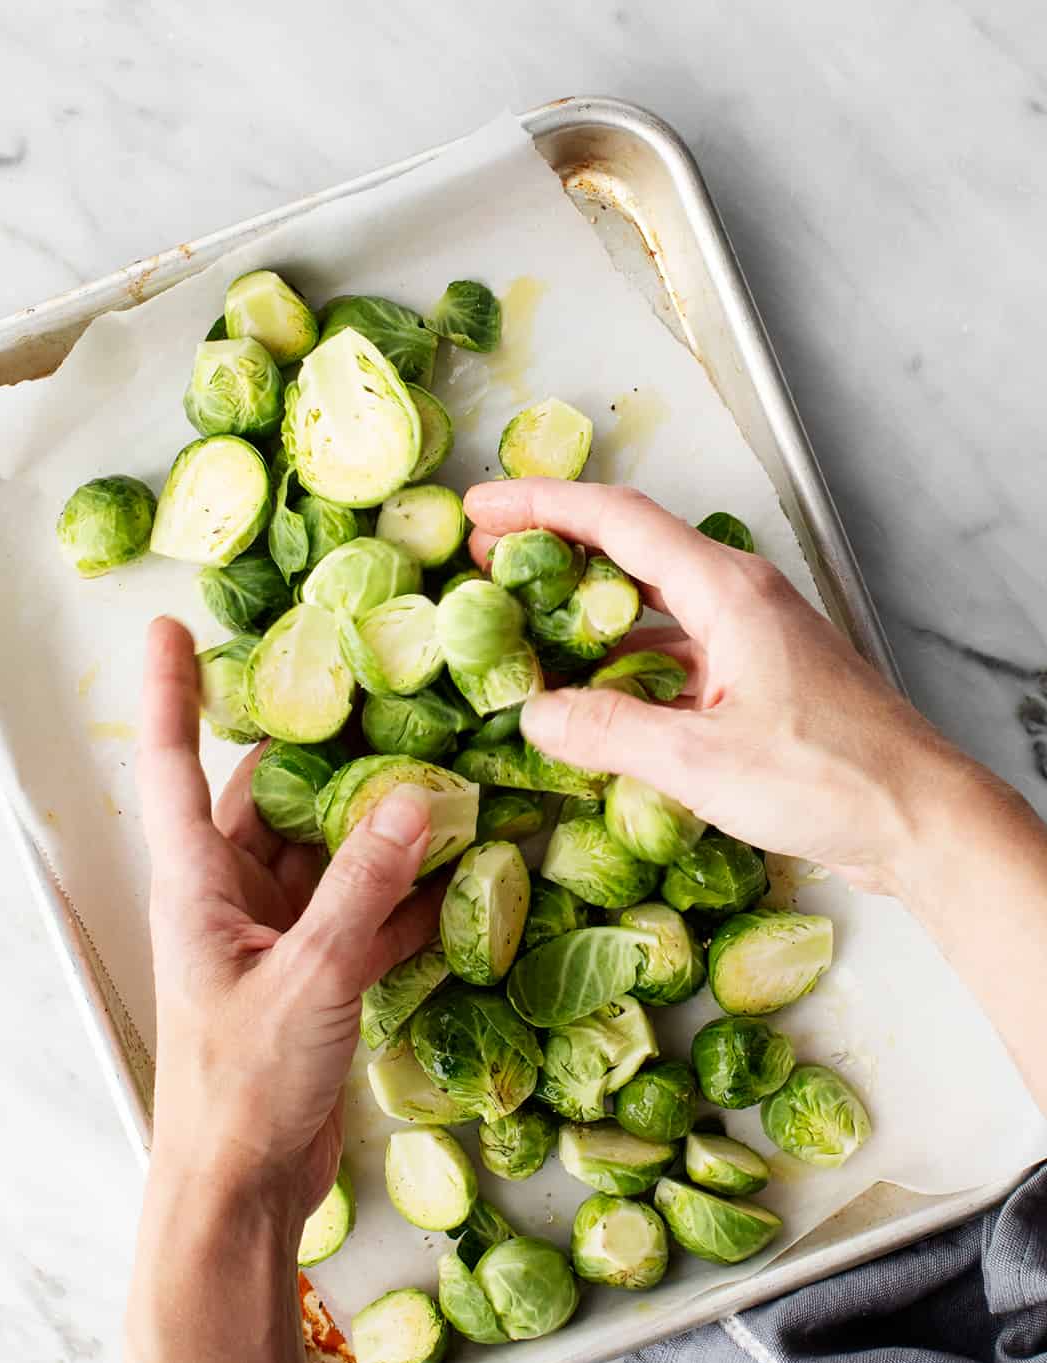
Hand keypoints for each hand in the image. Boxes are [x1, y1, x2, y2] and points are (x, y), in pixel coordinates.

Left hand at [137, 618, 436, 1221]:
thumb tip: (410, 799)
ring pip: (331, 856)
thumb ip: (361, 888)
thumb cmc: (243, 1086)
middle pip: (272, 799)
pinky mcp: (317, 976)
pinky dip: (407, 896)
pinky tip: (463, 875)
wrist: (243, 1189)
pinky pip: (365, 914)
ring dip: (381, 828)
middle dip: (321, 753)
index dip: (173, 694)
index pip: (174, 767)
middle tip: (380, 694)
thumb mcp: (308, 976)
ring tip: (446, 777)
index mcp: (198, 885)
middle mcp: (232, 899)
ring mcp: (277, 937)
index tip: (173, 629)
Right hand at [466, 479, 979, 897]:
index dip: (541, 506)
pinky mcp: (757, 682)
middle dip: (554, 553)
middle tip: (487, 567)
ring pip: (651, 608)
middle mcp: (739, 600)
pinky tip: (592, 699)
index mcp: (727, 592)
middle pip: (630, 552)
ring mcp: (751, 640)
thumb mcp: (701, 760)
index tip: (481, 510)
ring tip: (524, 634)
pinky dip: (624, 666)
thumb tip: (535, 712)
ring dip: (587, 616)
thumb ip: (609, 732)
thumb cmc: (831, 778)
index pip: (617, 520)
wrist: (919, 819)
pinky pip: (675, 655)